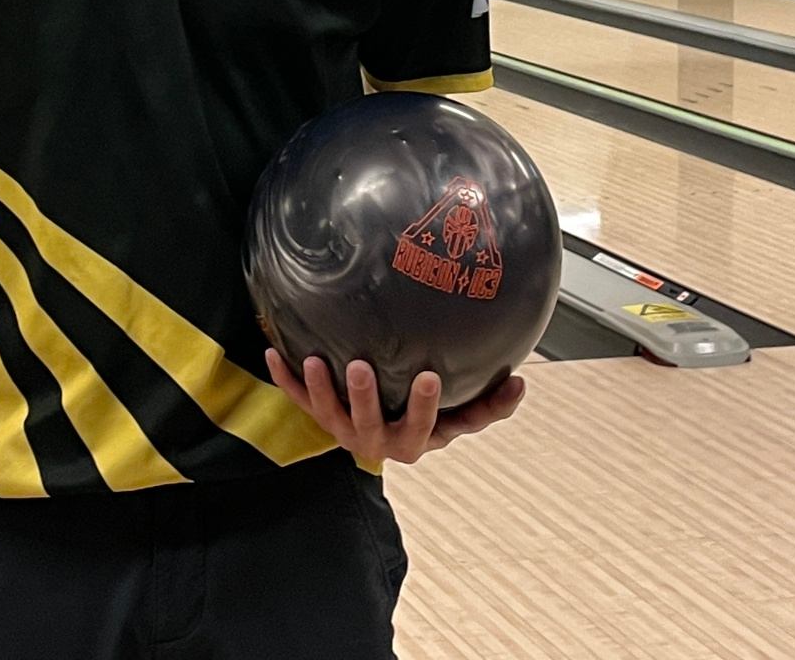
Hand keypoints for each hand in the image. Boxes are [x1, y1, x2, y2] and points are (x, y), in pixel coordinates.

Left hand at [266, 350, 525, 464]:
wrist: (386, 434)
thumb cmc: (427, 418)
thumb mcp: (461, 416)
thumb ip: (490, 405)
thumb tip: (521, 383)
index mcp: (413, 441)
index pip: (422, 426)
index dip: (425, 406)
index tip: (430, 376)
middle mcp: (376, 441)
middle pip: (367, 424)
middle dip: (363, 397)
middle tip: (359, 366)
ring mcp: (345, 431)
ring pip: (329, 415)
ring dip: (320, 390)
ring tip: (315, 361)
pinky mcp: (320, 419)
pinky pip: (298, 402)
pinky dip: (286, 380)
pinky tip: (274, 354)